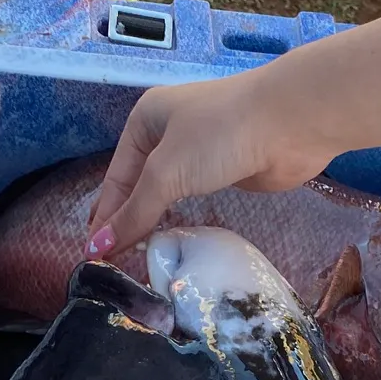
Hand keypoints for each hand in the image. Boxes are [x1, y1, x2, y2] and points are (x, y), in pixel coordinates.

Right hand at [87, 64, 335, 254]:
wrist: (289, 122)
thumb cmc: (219, 135)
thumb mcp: (166, 172)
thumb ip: (134, 212)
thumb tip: (97, 246)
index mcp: (145, 119)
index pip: (116, 177)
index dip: (104, 216)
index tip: (91, 254)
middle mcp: (169, 132)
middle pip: (138, 184)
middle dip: (124, 219)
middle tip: (109, 260)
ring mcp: (201, 150)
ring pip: (167, 192)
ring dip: (151, 221)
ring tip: (135, 256)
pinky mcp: (228, 169)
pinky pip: (194, 198)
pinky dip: (180, 218)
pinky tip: (172, 238)